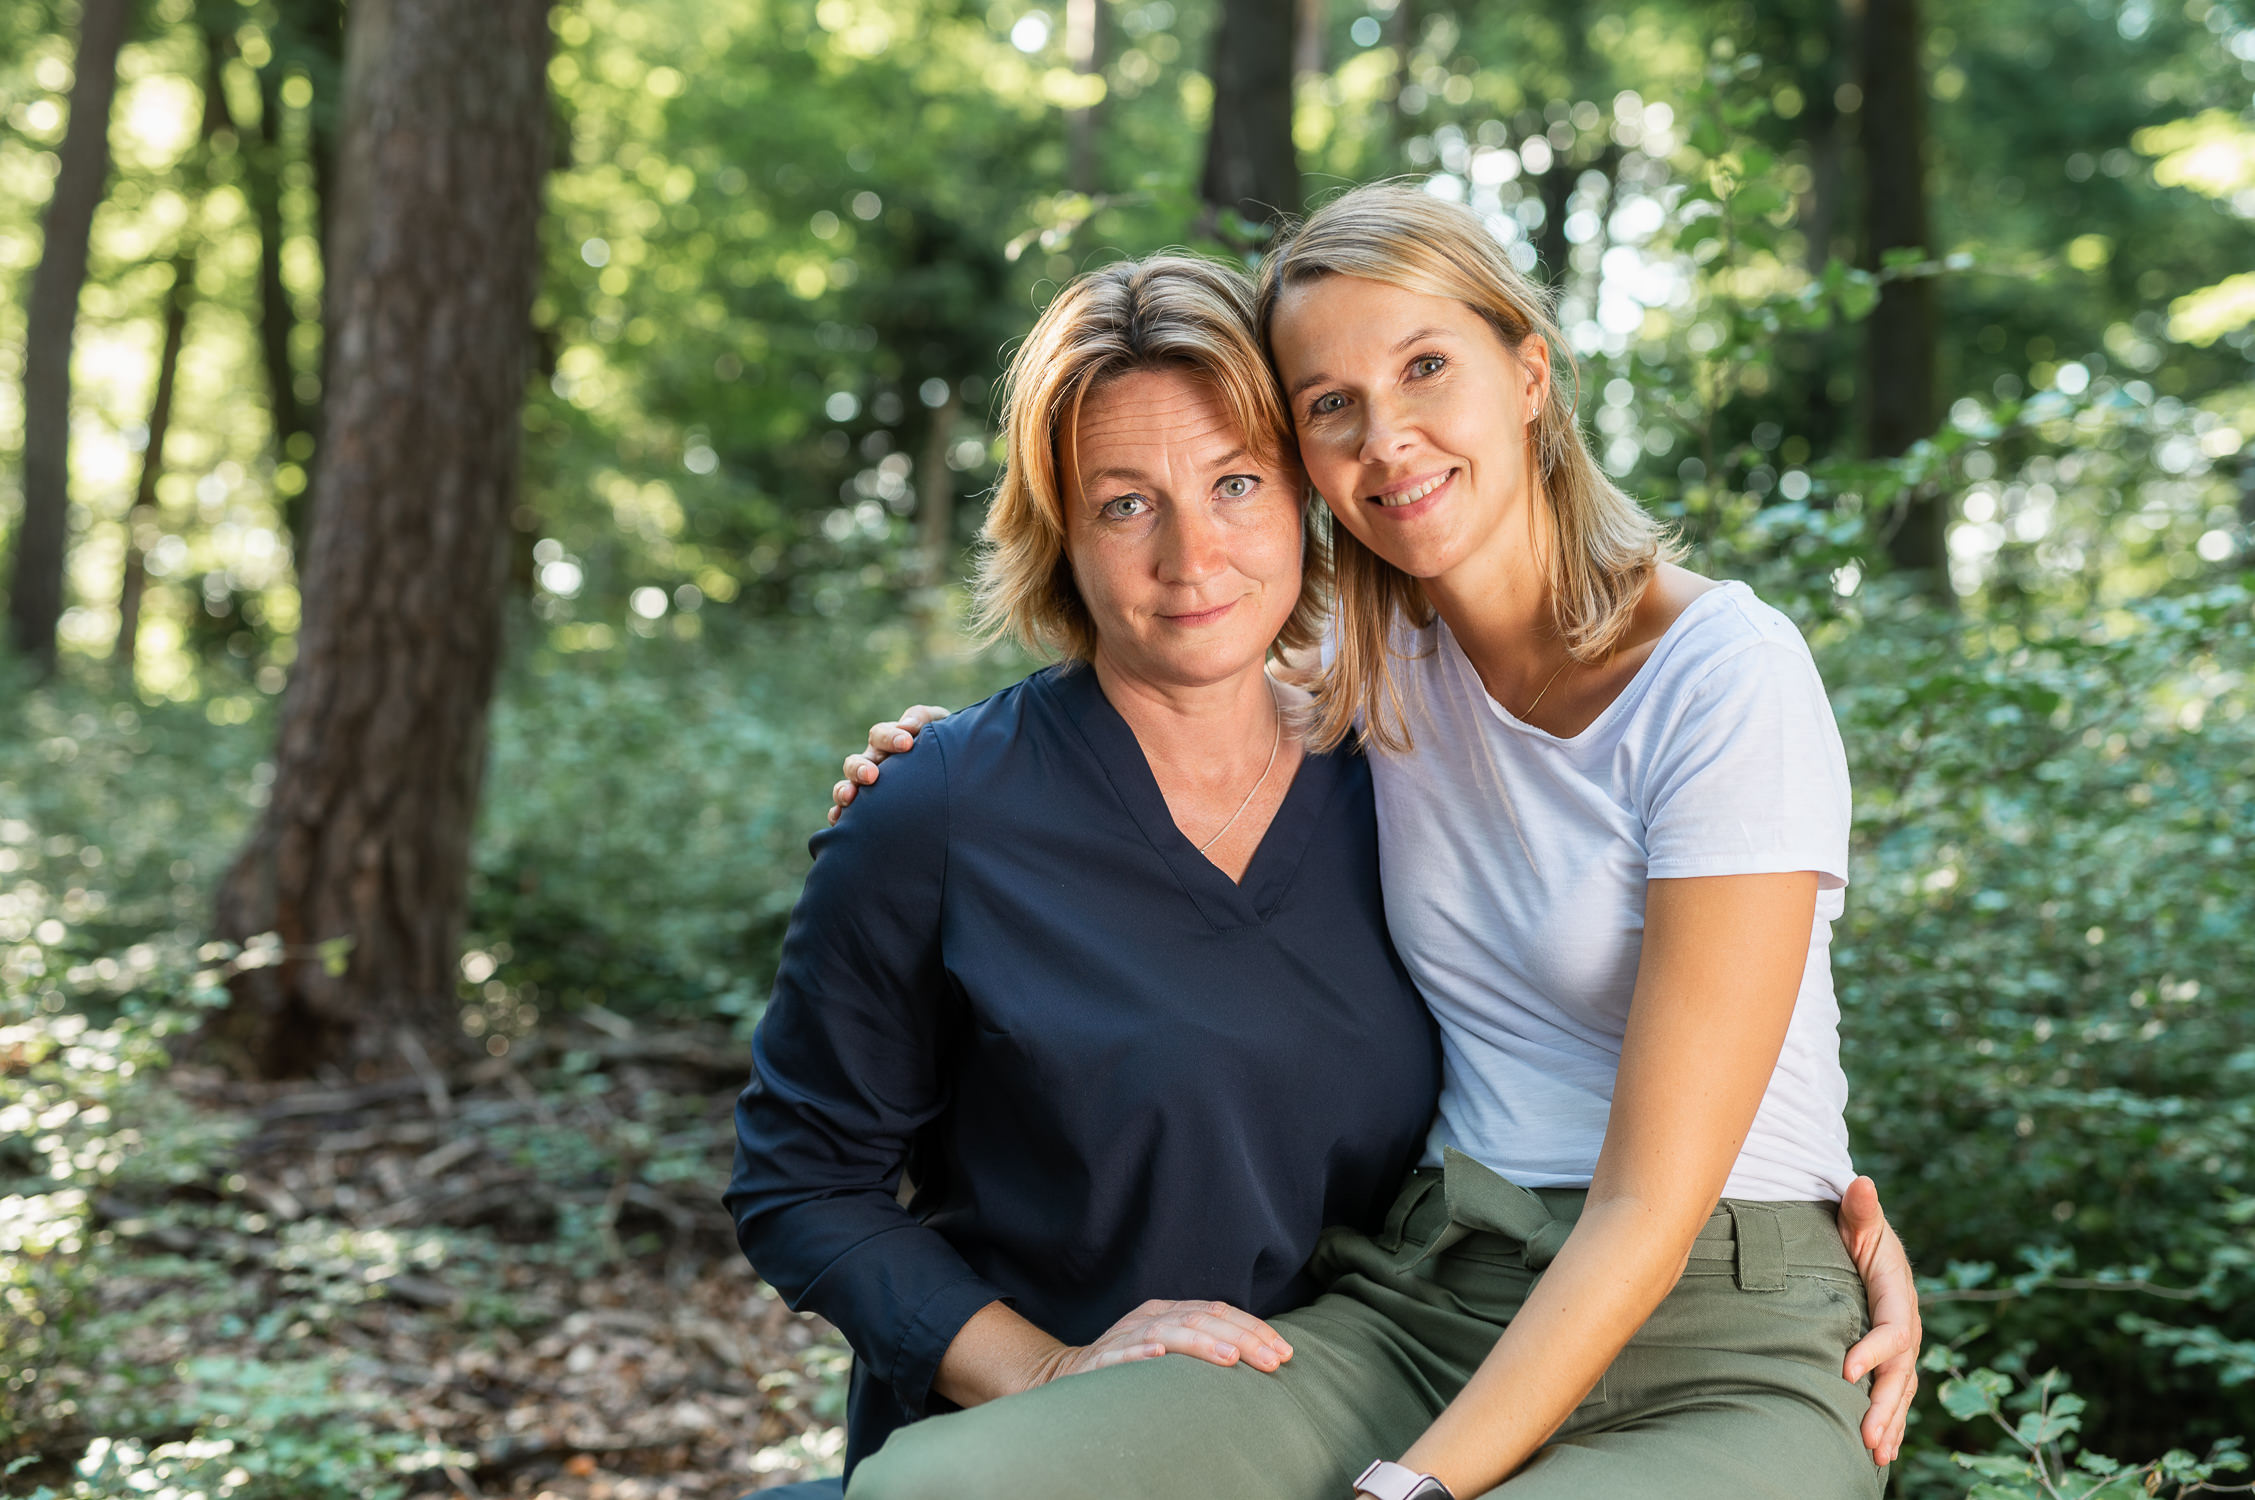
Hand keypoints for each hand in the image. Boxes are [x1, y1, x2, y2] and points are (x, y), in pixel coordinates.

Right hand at [828, 705, 949, 824]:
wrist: (956, 779)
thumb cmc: (945, 747)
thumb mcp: (940, 726)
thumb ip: (923, 718)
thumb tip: (906, 725)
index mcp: (888, 742)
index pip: (880, 735)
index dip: (890, 738)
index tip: (906, 743)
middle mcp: (873, 764)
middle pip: (855, 762)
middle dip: (860, 768)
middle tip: (872, 775)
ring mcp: (867, 788)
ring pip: (846, 786)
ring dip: (844, 790)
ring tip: (850, 797)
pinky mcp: (865, 812)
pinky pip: (845, 815)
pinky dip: (838, 816)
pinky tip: (840, 821)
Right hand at [1033, 1299, 1294, 1384]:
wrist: (1068, 1376)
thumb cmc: (1129, 1365)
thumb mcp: (1168, 1348)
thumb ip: (1202, 1344)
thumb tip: (1256, 1356)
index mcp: (1168, 1310)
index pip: (1218, 1311)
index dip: (1253, 1328)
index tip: (1285, 1351)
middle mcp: (1149, 1317)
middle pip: (1200, 1319)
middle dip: (1242, 1339)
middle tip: (1273, 1362)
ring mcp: (1124, 1337)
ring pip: (1168, 1332)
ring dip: (1202, 1344)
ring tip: (1232, 1360)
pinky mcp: (1100, 1360)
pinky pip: (1122, 1354)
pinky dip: (1142, 1353)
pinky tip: (1160, 1356)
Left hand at [1837, 1174, 1920, 1465]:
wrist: (1864, 1236)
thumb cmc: (1855, 1226)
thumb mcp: (1856, 1217)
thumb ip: (1859, 1208)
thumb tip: (1862, 1182)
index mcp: (1898, 1293)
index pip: (1892, 1328)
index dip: (1873, 1350)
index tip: (1844, 1370)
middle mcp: (1905, 1323)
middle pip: (1901, 1370)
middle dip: (1886, 1405)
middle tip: (1867, 1436)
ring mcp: (1901, 1344)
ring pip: (1901, 1389)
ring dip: (1890, 1422)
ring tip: (1875, 1454)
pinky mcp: (1891, 1356)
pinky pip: (1895, 1393)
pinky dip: (1889, 1421)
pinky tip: (1878, 1452)